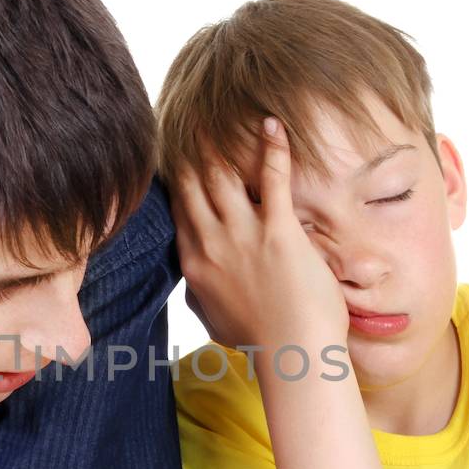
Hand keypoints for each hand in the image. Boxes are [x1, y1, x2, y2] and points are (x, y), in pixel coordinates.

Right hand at [172, 117, 348, 351]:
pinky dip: (272, 147)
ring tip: (223, 114)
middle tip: (193, 119)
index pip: (179, 208)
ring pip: (222, 175)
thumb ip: (202, 294)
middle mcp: (211, 243)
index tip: (177, 152)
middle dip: (192, 149)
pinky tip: (272, 123)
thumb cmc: (259, 340)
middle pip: (193, 184)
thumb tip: (196, 283)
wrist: (291, 355)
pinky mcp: (278, 231)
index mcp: (195, 262)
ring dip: (223, 141)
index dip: (177, 177)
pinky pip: (271, 178)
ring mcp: (242, 235)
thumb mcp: (214, 318)